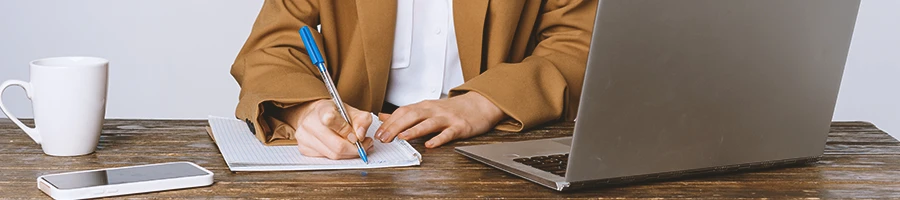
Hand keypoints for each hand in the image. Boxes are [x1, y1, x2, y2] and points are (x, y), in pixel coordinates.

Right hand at [281, 99, 373, 158]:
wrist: (314, 114)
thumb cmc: (333, 112)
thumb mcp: (350, 110)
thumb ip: (361, 120)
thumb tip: (361, 135)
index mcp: (322, 110)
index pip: (331, 120)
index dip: (348, 132)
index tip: (358, 136)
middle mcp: (310, 123)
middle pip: (337, 145)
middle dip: (355, 149)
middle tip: (365, 145)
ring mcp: (304, 137)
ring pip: (333, 155)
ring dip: (349, 154)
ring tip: (357, 147)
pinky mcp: (304, 149)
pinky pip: (327, 158)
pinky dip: (340, 156)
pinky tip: (344, 149)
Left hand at [375, 92, 506, 147]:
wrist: (479, 105)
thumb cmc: (451, 109)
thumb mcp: (427, 108)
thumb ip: (406, 114)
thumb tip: (383, 117)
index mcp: (424, 106)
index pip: (402, 111)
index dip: (389, 122)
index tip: (378, 133)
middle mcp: (434, 110)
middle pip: (412, 115)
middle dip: (396, 126)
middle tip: (384, 138)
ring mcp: (447, 118)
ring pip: (428, 123)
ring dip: (414, 130)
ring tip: (402, 137)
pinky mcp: (460, 127)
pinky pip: (448, 133)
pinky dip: (439, 139)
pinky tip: (431, 145)